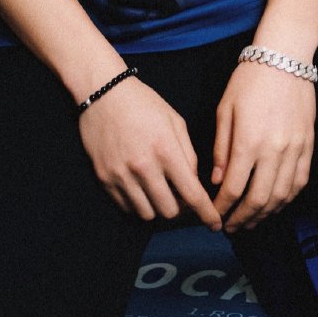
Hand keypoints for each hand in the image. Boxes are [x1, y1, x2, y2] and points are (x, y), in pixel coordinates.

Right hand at [79, 77, 222, 230]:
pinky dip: (137, 204)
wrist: (102, 91)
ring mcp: (121, 174)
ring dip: (158, 208)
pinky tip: (140, 188)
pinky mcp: (104, 177)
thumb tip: (194, 183)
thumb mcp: (175, 121)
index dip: (207, 214)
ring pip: (147, 214)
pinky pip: (126, 207)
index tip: (215, 225)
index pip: (192, 194)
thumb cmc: (143, 103)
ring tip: (159, 191)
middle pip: (169, 211)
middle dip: (180, 209)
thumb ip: (188, 154)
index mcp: (165, 150)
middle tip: (180, 197)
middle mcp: (143, 167)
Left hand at [211, 60, 314, 230]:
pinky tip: (275, 205)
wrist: (284, 59)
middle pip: (258, 199)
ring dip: (264, 214)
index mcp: (248, 142)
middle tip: (231, 227)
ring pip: (281, 196)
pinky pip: (299, 182)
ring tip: (251, 221)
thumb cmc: (249, 81)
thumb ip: (222, 148)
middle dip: (242, 218)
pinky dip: (286, 199)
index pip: (234, 188)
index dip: (222, 208)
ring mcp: (295, 150)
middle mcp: (274, 151)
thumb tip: (218, 180)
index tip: (214, 215)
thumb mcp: (225, 110)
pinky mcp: (308, 146)